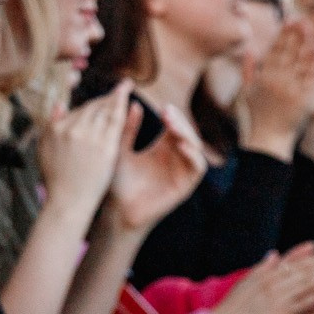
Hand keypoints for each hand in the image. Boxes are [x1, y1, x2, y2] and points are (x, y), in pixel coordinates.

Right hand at [38, 85, 130, 220]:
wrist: (68, 201)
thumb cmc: (57, 180)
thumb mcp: (44, 150)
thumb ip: (52, 124)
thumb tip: (60, 104)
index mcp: (54, 129)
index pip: (77, 110)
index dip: (92, 104)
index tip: (102, 100)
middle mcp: (70, 128)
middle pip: (92, 106)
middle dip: (106, 97)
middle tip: (121, 88)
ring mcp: (88, 136)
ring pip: (104, 109)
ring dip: (115, 96)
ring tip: (126, 87)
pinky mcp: (104, 145)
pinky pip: (115, 118)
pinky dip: (122, 103)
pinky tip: (129, 94)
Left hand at [105, 110, 206, 231]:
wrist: (117, 210)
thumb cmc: (116, 181)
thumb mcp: (120, 150)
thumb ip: (127, 129)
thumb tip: (133, 104)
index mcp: (161, 147)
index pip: (173, 126)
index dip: (171, 116)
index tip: (162, 107)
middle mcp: (175, 157)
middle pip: (186, 133)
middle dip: (179, 122)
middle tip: (168, 113)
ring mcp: (181, 171)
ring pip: (195, 146)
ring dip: (187, 134)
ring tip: (172, 126)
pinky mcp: (186, 185)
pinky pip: (197, 168)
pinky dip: (194, 155)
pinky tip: (182, 146)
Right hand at [237, 21, 313, 151]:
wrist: (268, 139)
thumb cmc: (255, 116)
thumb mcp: (245, 92)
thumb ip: (247, 69)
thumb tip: (248, 49)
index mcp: (262, 79)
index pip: (273, 52)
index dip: (282, 35)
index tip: (288, 21)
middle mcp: (276, 82)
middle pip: (287, 54)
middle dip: (294, 35)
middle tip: (301, 19)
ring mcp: (290, 89)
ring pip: (299, 63)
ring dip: (305, 44)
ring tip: (312, 29)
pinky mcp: (303, 98)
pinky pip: (309, 78)